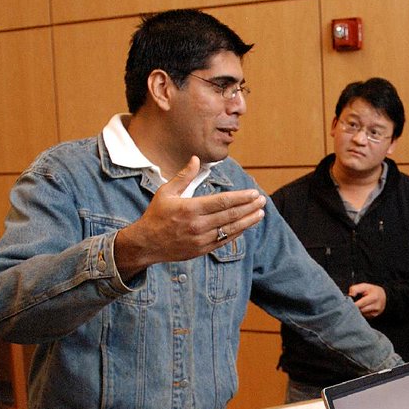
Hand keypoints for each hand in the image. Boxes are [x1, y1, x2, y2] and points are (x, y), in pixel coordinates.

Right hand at [113, 156, 266, 279]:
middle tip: (262, 200)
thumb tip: (195, 159)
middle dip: (249, 207)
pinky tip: (246, 225)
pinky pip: (224, 240)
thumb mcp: (166, 192)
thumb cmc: (156, 215)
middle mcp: (198, 225)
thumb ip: (183, 176)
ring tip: (260, 213)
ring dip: (248, 220)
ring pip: (231, 229)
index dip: (241, 197)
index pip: (222, 202)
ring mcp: (201, 239)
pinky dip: (237, 232)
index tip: (254, 193)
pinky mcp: (202, 249)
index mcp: (190, 208)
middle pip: (230, 215)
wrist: (146, 244)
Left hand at [348, 283, 386, 316]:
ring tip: (357, 305)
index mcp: (374, 297)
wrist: (384, 296)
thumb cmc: (372, 290)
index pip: (360, 304)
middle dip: (354, 307)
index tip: (348, 303)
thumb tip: (349, 296)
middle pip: (360, 310)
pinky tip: (362, 308)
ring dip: (357, 310)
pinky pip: (364, 316)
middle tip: (351, 304)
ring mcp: (376, 312)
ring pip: (361, 313)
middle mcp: (376, 306)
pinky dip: (361, 312)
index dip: (352, 304)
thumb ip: (355, 289)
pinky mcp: (374, 316)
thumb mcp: (364, 286)